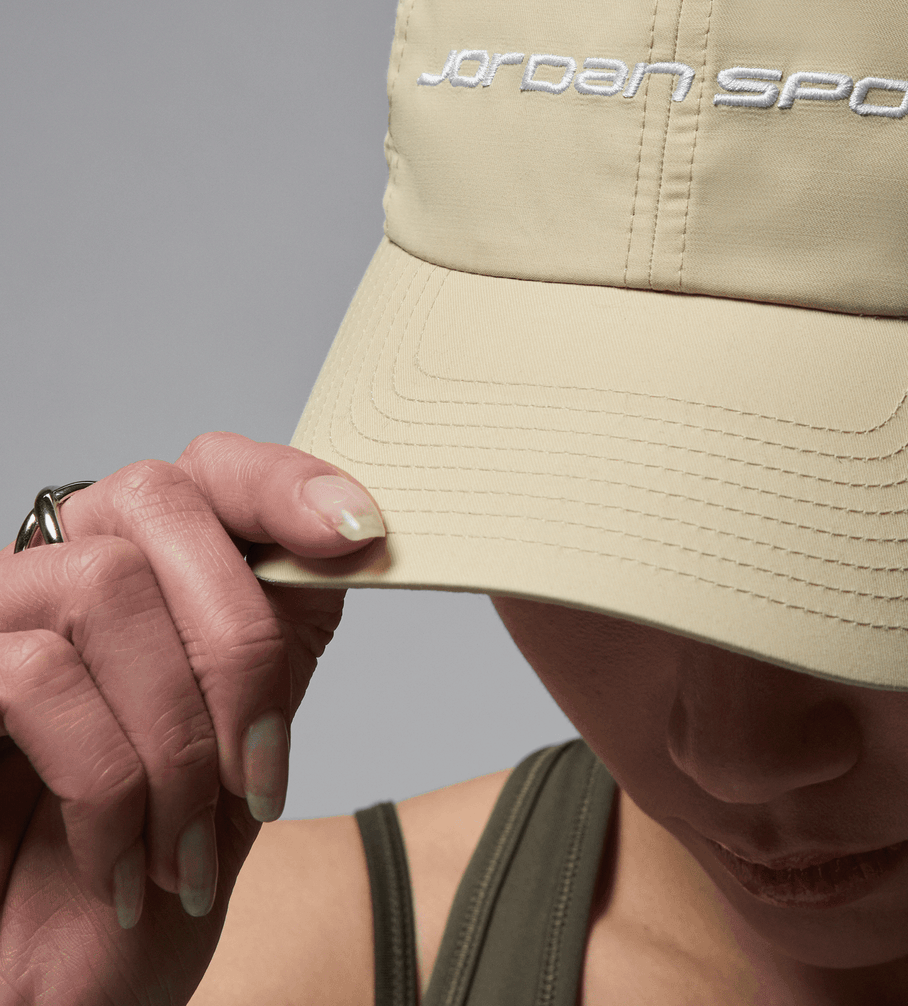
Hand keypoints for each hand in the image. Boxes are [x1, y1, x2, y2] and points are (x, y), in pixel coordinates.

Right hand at [0, 432, 383, 1003]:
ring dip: (175, 732)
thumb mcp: (243, 736)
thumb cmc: (152, 865)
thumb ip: (281, 630)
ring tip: (188, 844)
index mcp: (139, 571)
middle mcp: (56, 569)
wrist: (61, 991)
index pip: (204, 465)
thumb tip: (358, 537)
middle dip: (237, 637)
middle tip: (259, 773)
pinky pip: (37, 678)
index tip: (361, 533)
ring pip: (107, 586)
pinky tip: (125, 866)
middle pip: (159, 501)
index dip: (283, 480)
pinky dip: (107, 783)